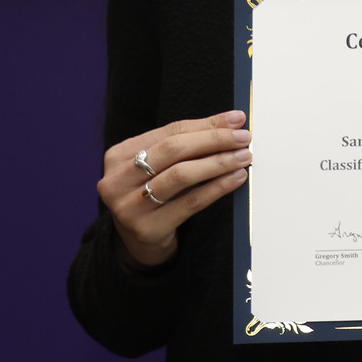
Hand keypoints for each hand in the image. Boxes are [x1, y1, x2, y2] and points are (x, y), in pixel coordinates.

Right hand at [97, 109, 252, 267]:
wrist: (138, 241)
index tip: (237, 120)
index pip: (170, 132)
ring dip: (218, 163)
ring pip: (181, 175)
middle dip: (213, 140)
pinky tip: (235, 179)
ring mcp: (129, 205)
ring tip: (243, 157)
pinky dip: (217, 188)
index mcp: (119, 155)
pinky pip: (190, 202)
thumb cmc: (154, 194)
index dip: (206, 124)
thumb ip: (189, 143)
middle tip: (243, 139)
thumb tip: (232, 122)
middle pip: (173, 150)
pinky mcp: (148, 227)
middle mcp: (118, 179)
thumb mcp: (161, 166)